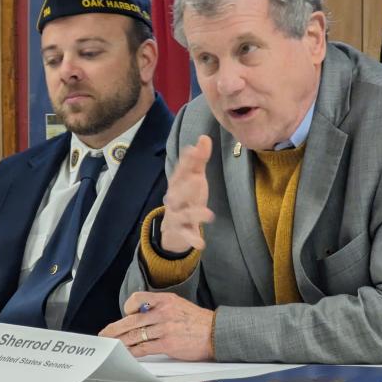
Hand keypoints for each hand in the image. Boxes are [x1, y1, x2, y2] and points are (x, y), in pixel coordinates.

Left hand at [99, 292, 214, 360]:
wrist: (215, 333)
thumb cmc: (197, 321)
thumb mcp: (178, 304)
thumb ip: (160, 308)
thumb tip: (141, 316)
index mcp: (165, 300)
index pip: (138, 298)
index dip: (128, 307)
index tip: (125, 314)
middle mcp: (163, 312)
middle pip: (132, 320)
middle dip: (115, 328)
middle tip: (105, 334)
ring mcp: (165, 328)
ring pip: (136, 335)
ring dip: (121, 342)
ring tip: (112, 345)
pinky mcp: (167, 344)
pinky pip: (144, 348)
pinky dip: (133, 351)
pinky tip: (127, 353)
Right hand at [161, 135, 213, 252]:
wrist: (173, 228)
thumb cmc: (187, 197)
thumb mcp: (194, 178)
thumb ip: (199, 159)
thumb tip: (204, 137)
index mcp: (178, 183)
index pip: (181, 171)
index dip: (187, 161)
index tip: (193, 150)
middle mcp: (174, 198)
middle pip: (178, 192)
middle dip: (187, 186)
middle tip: (198, 179)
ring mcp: (176, 215)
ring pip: (184, 214)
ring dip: (195, 214)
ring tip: (208, 215)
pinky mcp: (181, 231)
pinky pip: (187, 235)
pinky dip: (192, 239)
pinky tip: (201, 244)